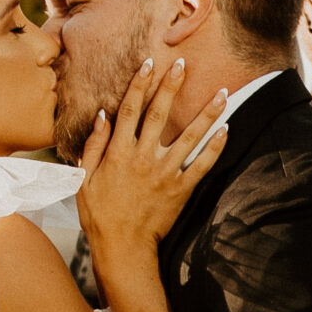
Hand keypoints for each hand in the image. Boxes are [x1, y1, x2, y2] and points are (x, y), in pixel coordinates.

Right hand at [77, 58, 228, 255]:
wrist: (122, 248)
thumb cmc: (100, 216)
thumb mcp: (85, 180)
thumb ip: (94, 146)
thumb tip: (103, 115)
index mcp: (119, 152)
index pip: (130, 109)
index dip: (139, 84)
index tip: (149, 63)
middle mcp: (143, 158)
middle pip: (159, 113)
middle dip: (171, 86)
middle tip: (184, 63)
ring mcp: (164, 173)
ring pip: (189, 136)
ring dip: (207, 113)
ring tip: (222, 93)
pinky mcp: (180, 190)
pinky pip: (201, 165)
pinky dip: (215, 148)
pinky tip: (226, 130)